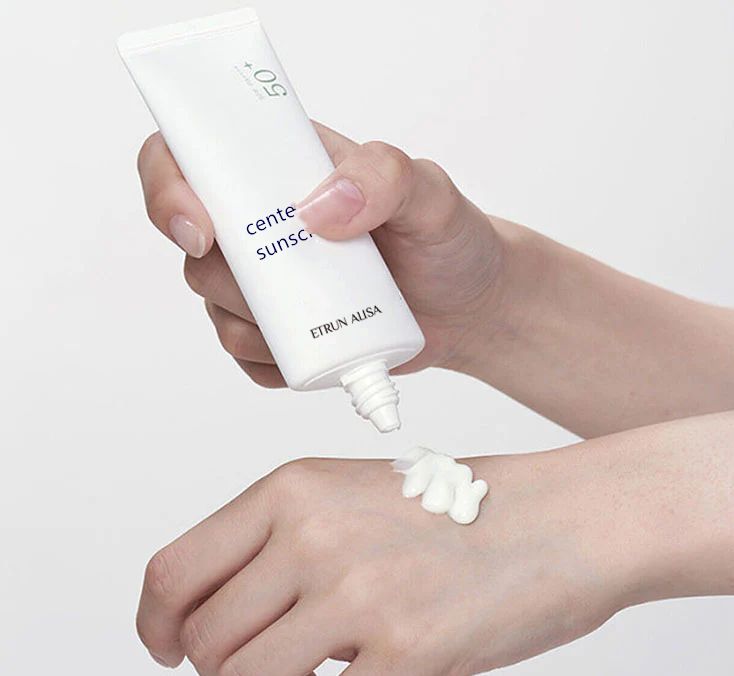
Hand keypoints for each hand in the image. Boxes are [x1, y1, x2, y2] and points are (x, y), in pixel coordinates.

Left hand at [135, 450, 641, 675]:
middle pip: (204, 641)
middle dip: (225, 672)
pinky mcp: (408, 652)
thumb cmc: (459, 507)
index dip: (156, 626)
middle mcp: (314, 535)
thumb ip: (280, 541)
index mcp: (291, 488)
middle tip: (274, 669)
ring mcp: (360, 593)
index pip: (173, 572)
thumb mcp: (349, 493)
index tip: (170, 649)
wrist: (559, 519)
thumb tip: (222, 616)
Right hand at [137, 123, 510, 387]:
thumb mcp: (431, 193)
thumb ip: (386, 176)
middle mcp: (263, 224)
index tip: (202, 230)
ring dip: (256, 324)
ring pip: (216, 307)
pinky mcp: (282, 332)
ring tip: (323, 319)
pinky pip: (247, 356)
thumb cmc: (449, 242)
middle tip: (298, 284)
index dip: (168, 188)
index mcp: (282, 168)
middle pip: (194, 248)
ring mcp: (269, 283)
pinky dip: (275, 363)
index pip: (188, 157)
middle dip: (231, 277)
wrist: (469, 309)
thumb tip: (318, 209)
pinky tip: (319, 353)